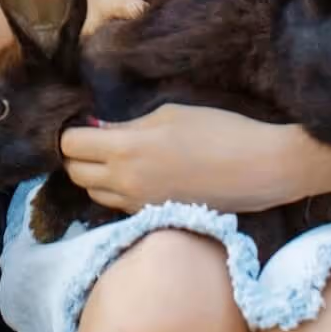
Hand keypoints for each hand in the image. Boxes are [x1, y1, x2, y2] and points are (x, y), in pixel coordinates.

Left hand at [61, 103, 299, 215]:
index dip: (70, 132)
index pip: (70, 146)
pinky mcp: (155, 217)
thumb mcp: (169, 114)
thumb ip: (127, 125)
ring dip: (94, 175)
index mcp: (126, 150)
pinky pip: (118, 205)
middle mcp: (126, 182)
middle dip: (76, 155)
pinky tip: (134, 174)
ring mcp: (140, 205)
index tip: (81, 122)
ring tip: (112, 156)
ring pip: (94, 193)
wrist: (260, 169)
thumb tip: (97, 129)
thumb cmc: (219, 130)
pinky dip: (116, 190)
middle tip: (91, 138)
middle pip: (75, 174)